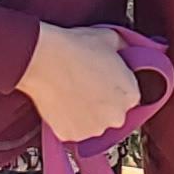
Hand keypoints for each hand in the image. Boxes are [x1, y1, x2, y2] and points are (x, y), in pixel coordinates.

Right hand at [17, 23, 141, 142]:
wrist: (43, 60)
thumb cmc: (75, 49)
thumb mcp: (111, 38)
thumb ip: (126, 49)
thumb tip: (127, 49)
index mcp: (131, 95)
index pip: (129, 96)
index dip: (115, 86)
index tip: (103, 79)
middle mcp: (116, 117)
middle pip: (113, 112)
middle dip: (102, 101)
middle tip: (86, 84)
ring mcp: (93, 129)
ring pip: (94, 123)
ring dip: (87, 112)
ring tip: (73, 91)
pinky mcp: (71, 136)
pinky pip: (73, 129)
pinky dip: (68, 119)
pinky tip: (63, 100)